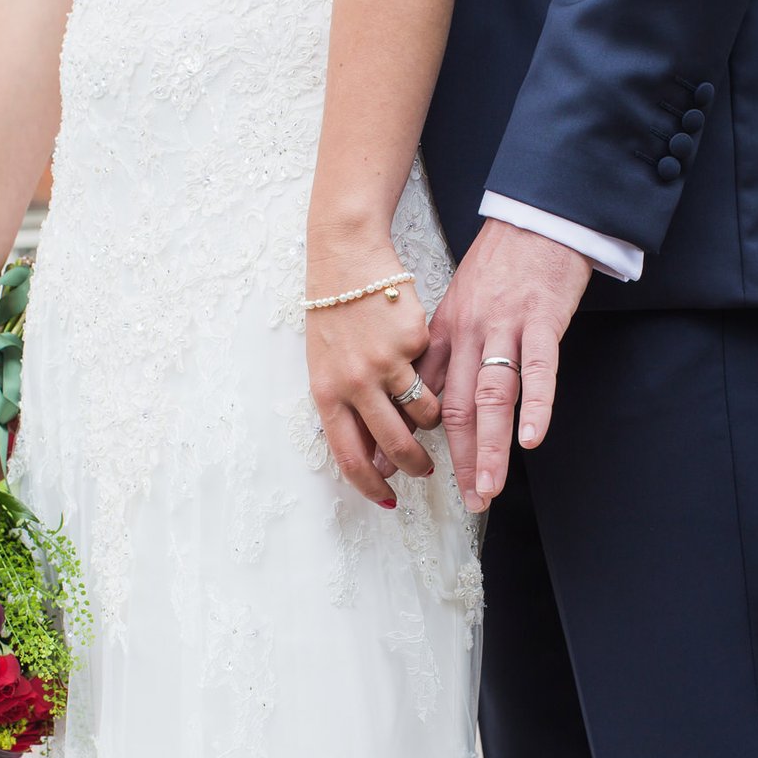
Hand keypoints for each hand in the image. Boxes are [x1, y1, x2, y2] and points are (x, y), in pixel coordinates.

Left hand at [306, 246, 442, 507]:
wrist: (346, 259)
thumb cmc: (334, 317)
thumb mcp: (326, 367)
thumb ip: (346, 409)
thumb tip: (370, 456)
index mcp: (327, 393)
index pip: (348, 456)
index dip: (370, 484)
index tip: (387, 497)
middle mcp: (356, 383)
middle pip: (394, 443)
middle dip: (415, 466)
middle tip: (425, 471)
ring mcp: (387, 362)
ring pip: (424, 412)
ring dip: (431, 419)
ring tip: (427, 409)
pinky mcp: (415, 341)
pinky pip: (431, 371)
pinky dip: (428, 368)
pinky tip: (412, 345)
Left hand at [417, 218, 592, 511]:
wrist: (535, 216)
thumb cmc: (500, 264)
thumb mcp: (457, 305)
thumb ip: (443, 353)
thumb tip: (423, 401)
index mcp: (444, 332)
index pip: (422, 395)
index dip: (408, 438)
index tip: (396, 474)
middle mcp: (468, 333)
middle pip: (455, 407)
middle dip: (456, 460)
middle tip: (463, 500)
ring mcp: (505, 327)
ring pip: (491, 397)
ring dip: (488, 448)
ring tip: (488, 489)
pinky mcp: (543, 318)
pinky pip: (539, 369)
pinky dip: (536, 406)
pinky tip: (531, 439)